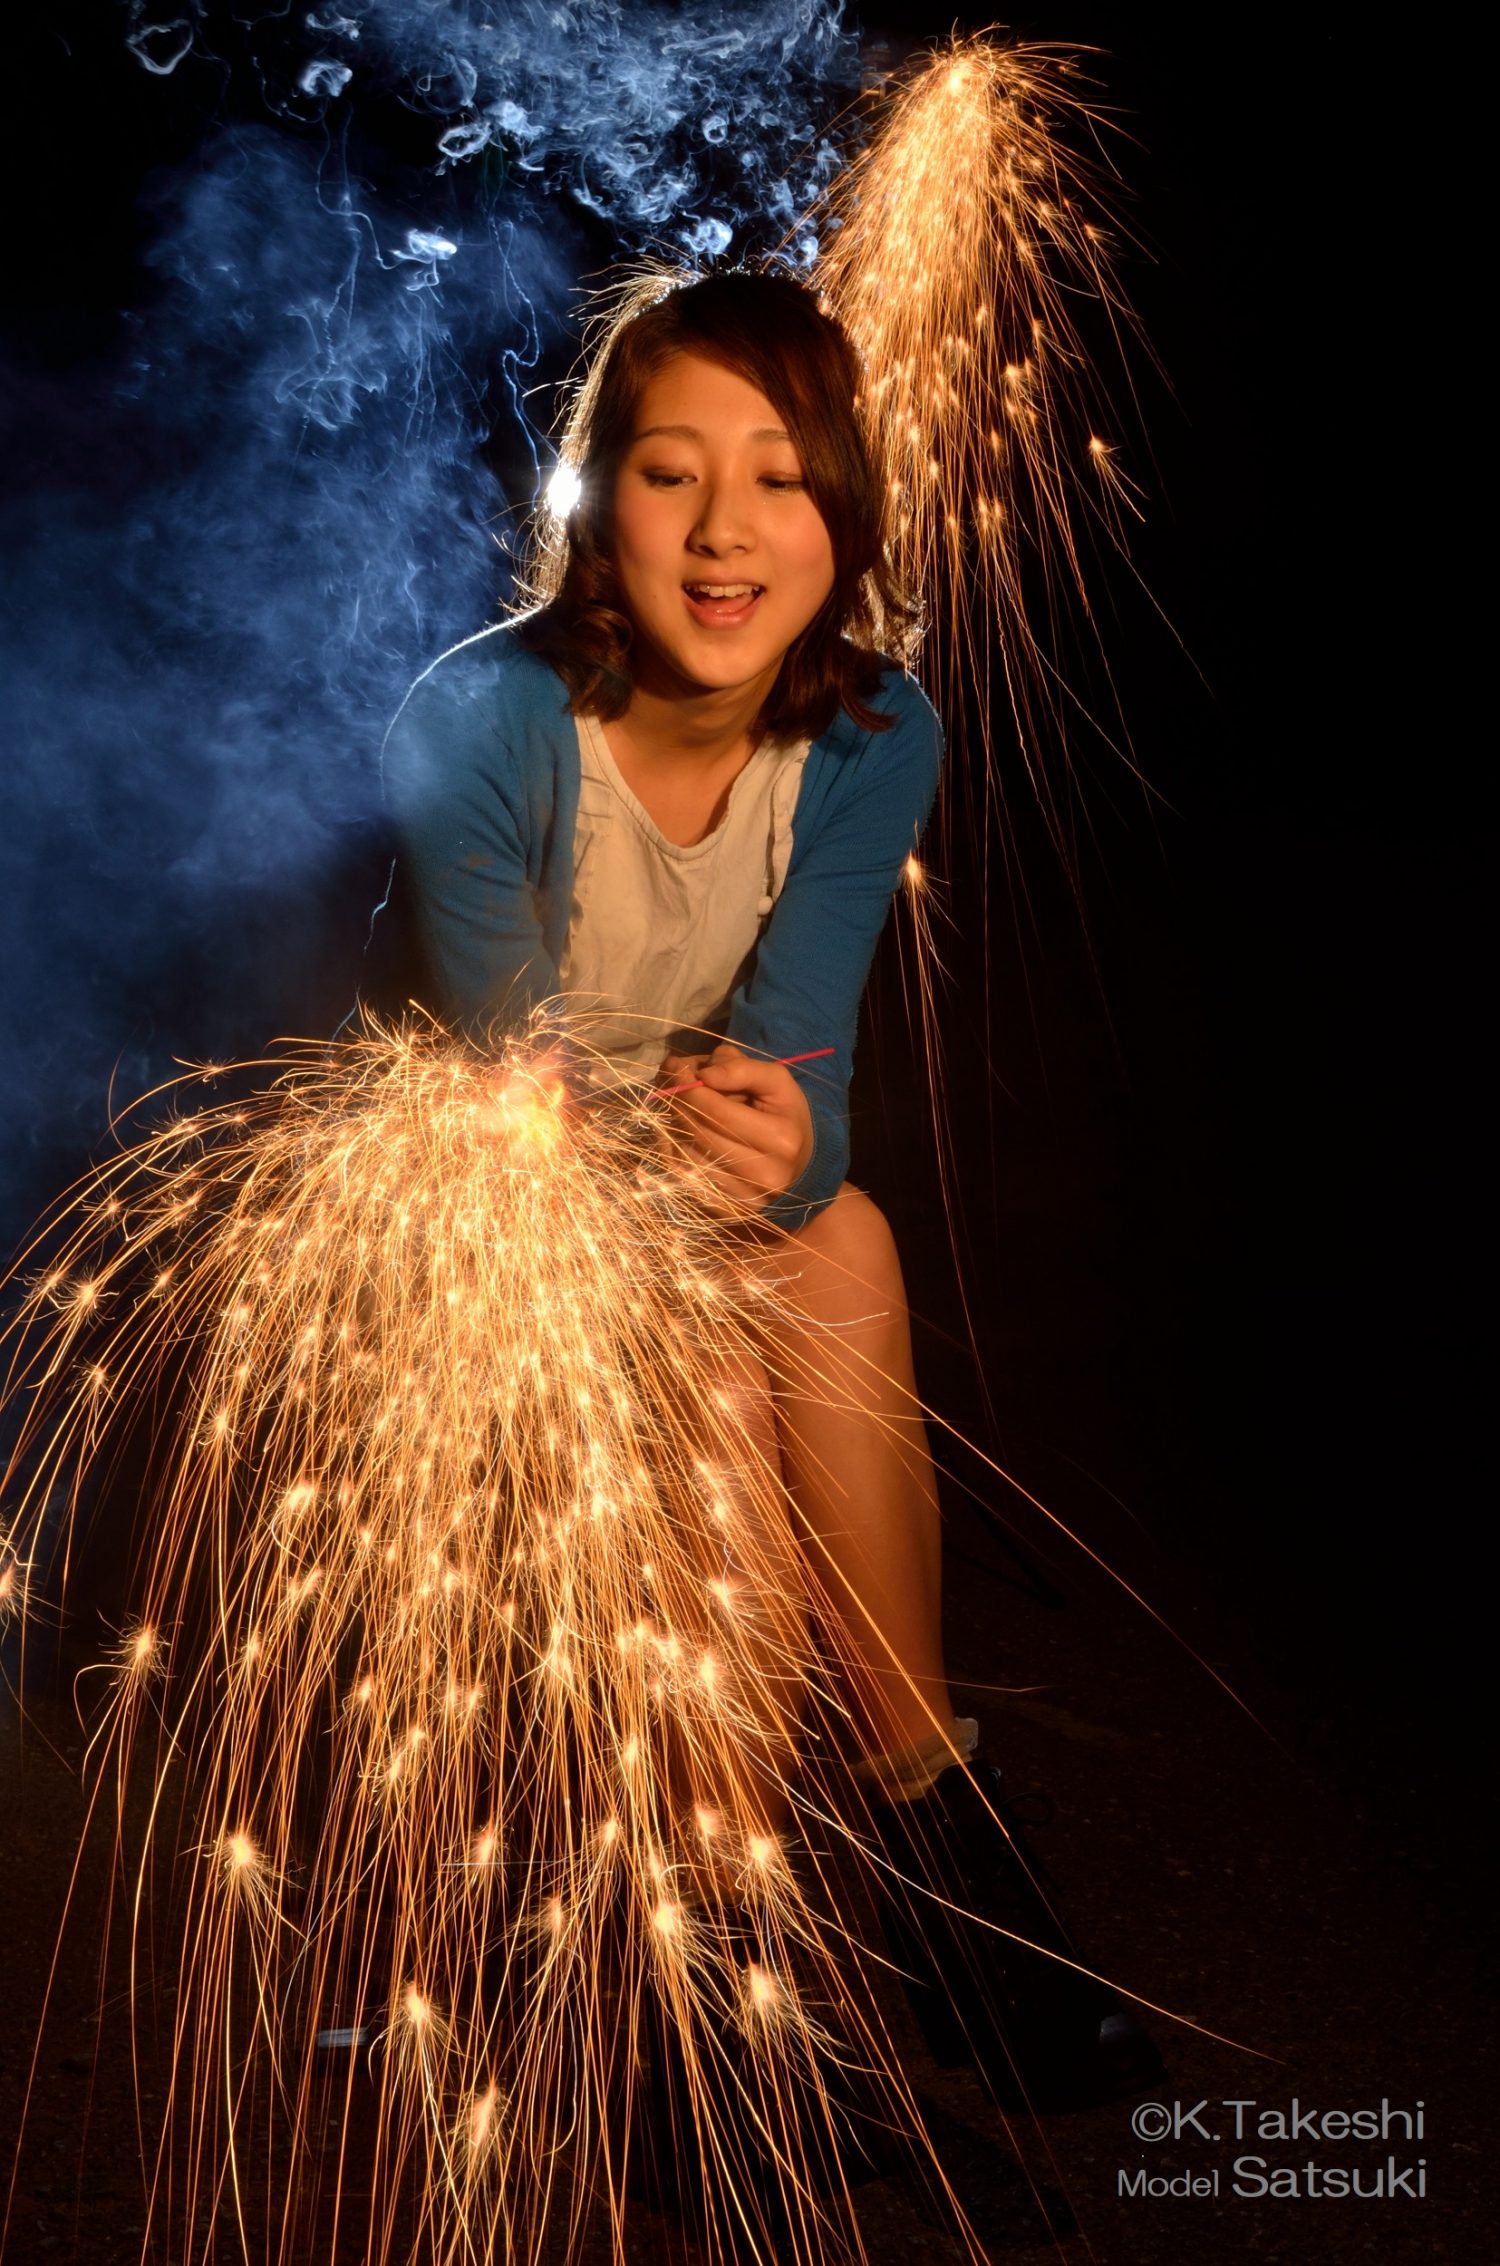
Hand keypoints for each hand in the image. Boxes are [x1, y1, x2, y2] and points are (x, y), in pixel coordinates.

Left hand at [660, 1043, 814, 1210]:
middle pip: (700, 1135)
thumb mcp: (775, 1082)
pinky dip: (672, 1153)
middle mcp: (764, 1175)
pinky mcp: (726, 1212)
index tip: (676, 1068)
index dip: (691, 1088)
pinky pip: (682, 1180)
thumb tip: (703, 1074)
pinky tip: (676, 1135)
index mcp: (781, 1140)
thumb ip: (742, 1069)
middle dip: (679, 1105)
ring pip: (686, 1158)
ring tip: (676, 1109)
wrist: (800, 1166)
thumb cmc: (785, 1117)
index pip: (719, 1112)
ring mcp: (744, 1199)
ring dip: (671, 1128)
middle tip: (671, 1086)